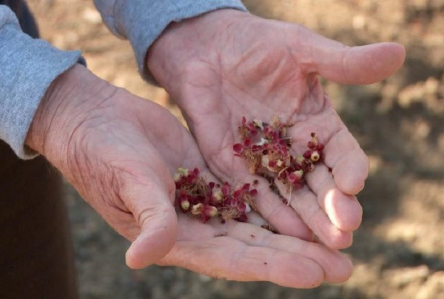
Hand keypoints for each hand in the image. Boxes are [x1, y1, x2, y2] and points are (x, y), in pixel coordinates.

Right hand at [25, 64, 348, 286]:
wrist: (98, 120)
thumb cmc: (102, 153)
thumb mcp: (127, 181)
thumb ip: (147, 216)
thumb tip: (141, 258)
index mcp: (177, 237)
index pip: (232, 258)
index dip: (272, 266)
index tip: (314, 272)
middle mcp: (197, 225)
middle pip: (256, 245)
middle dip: (298, 256)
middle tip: (343, 264)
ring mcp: (207, 200)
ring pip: (260, 221)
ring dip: (297, 231)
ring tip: (337, 236)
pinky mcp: (213, 175)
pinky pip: (252, 191)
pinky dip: (279, 199)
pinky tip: (308, 198)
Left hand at [147, 9, 405, 248]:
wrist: (208, 50)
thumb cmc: (257, 44)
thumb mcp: (301, 49)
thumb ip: (343, 62)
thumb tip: (402, 52)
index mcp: (317, 124)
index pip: (340, 152)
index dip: (349, 167)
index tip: (354, 182)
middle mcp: (294, 149)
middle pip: (319, 183)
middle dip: (332, 207)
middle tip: (345, 231)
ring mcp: (263, 161)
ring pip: (290, 196)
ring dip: (306, 219)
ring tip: (322, 242)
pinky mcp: (233, 167)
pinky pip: (253, 193)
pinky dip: (268, 211)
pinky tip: (283, 231)